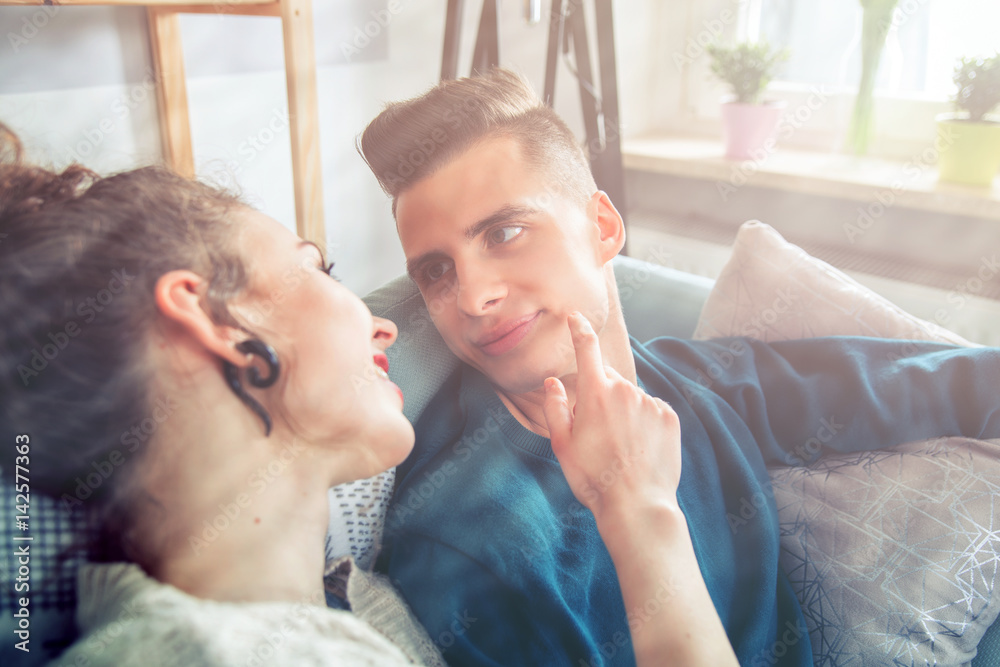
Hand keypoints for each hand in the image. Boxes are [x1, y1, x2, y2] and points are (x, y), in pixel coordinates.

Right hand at [542, 312, 682, 521]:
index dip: (579, 329)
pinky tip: (638, 448)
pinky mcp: (669, 417)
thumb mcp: (562, 445)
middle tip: (595, 432)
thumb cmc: (593, 478)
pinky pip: (651, 410)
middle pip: (609, 380)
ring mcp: (650, 403)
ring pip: (630, 398)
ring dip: (623, 411)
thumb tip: (553, 382)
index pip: (587, 349)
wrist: (636, 505)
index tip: (575, 317)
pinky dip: (643, 422)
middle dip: (600, 396)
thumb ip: (555, 407)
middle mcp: (625, 390)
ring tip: (619, 447)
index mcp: (595, 394)